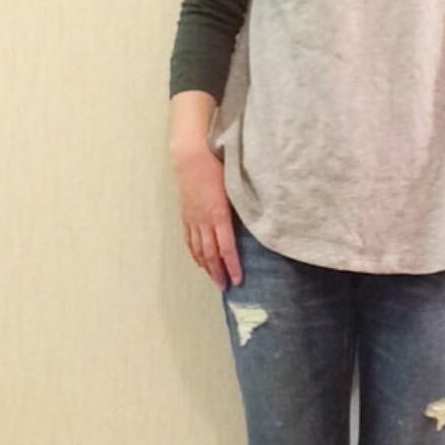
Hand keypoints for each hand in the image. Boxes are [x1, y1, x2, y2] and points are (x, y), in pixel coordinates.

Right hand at [171, 143, 242, 291]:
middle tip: (226, 288)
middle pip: (211, 254)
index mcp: (219, 215)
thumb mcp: (235, 187)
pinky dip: (194, 253)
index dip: (232, 266)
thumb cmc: (217, 167)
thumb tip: (257, 222)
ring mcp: (193, 219)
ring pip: (199, 249)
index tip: (238, 280)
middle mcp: (204, 221)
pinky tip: (199, 261)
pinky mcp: (186, 215)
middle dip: (219, 272)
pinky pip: (189, 239)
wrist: (191, 156)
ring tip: (214, 279)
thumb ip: (243, 206)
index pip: (226, 248)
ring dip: (207, 267)